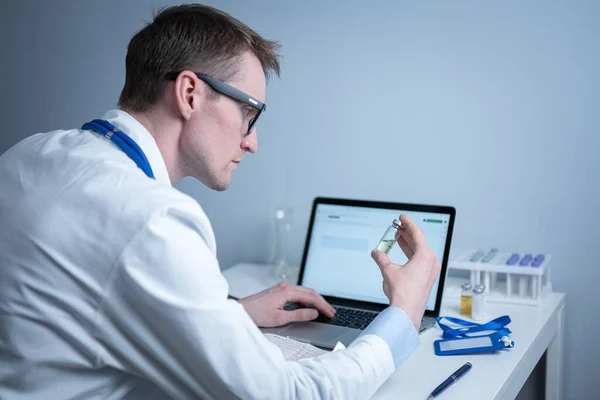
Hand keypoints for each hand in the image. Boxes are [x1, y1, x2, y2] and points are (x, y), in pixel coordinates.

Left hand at [239, 282, 335, 327]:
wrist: (240, 311)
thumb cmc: (255, 314)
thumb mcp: (279, 318)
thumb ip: (298, 315)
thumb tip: (313, 313)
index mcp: (287, 291)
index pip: (311, 297)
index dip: (323, 306)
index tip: (331, 313)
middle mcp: (285, 287)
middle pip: (310, 292)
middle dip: (322, 302)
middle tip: (331, 312)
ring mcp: (281, 288)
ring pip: (304, 292)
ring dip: (314, 300)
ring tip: (323, 310)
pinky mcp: (278, 291)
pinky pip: (297, 293)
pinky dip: (306, 300)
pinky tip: (308, 307)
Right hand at [371, 214, 440, 329]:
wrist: (406, 312)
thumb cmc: (403, 294)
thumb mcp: (388, 271)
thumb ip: (382, 258)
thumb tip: (377, 253)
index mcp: (425, 256)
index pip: (417, 234)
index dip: (408, 224)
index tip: (403, 218)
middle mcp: (431, 263)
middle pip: (419, 242)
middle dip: (407, 234)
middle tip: (399, 227)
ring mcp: (430, 271)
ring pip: (419, 252)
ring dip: (408, 244)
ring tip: (398, 237)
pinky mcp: (426, 278)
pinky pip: (419, 260)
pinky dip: (410, 254)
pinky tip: (402, 253)